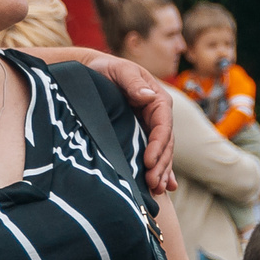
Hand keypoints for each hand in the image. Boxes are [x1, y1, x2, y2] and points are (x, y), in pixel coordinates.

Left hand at [81, 53, 178, 194]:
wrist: (93, 72)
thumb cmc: (105, 69)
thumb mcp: (119, 70)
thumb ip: (133, 82)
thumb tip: (148, 96)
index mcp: (157, 99)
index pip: (163, 125)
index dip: (158, 145)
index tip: (149, 162)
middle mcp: (158, 115)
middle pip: (166, 144)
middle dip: (161, 165)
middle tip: (153, 185)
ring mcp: (150, 126)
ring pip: (162, 152)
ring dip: (162, 172)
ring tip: (157, 190)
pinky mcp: (142, 135)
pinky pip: (155, 154)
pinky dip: (162, 170)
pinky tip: (166, 187)